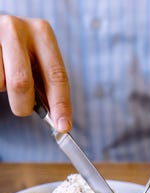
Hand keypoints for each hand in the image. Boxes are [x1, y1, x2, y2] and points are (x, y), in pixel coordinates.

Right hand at [0, 15, 71, 131]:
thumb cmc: (22, 53)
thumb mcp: (38, 61)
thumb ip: (47, 85)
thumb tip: (58, 119)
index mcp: (42, 34)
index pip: (56, 76)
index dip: (61, 104)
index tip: (63, 126)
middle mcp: (18, 29)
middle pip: (21, 82)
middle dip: (23, 105)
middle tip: (24, 110)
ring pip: (2, 83)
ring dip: (5, 90)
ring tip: (6, 79)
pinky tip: (0, 74)